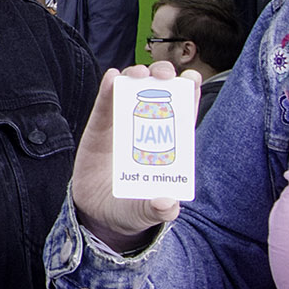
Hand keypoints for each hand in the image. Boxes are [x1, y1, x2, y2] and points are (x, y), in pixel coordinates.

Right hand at [68, 65, 180, 249]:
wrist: (95, 214)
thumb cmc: (129, 209)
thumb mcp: (145, 212)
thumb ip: (157, 210)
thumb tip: (168, 205)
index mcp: (166, 146)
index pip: (182, 114)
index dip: (188, 94)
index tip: (193, 79)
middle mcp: (145, 130)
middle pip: (158, 94)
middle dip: (164, 77)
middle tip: (165, 75)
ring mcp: (121, 125)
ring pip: (132, 91)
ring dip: (137, 76)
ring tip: (140, 74)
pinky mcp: (99, 127)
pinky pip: (103, 103)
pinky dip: (107, 88)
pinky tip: (112, 78)